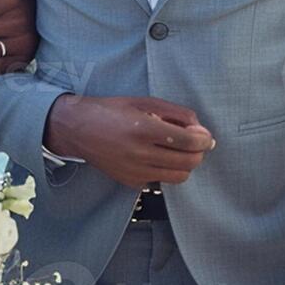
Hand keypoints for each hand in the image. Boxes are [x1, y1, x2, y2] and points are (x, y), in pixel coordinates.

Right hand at [43, 94, 213, 187]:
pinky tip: (157, 156)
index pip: (188, 142)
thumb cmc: (112, 111)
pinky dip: (166, 170)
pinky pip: (162, 180)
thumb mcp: (145, 102)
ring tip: (177, 150)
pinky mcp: (131, 182)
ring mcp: (136, 172)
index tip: (205, 136)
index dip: (203, 139)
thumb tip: (200, 129)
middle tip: (195, 142)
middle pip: (188, 162)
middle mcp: (140, 154)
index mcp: (145, 130)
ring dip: (185, 164)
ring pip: (179, 176)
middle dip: (198, 152)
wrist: (79, 129)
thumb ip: (176, 113)